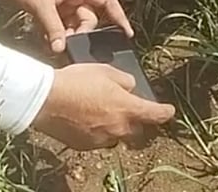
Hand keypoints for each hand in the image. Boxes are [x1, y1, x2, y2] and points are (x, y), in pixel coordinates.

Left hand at [0, 0, 132, 52]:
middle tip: (67, 44)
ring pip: (75, 26)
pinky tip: (47, 42)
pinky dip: (57, 36)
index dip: (119, 16)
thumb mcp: (39, 3)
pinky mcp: (51, 11)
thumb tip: (62, 49)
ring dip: (68, 37)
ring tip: (54, 45)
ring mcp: (63, 4)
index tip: (127, 35)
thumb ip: (53, 27)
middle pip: (89, 19)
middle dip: (82, 33)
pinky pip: (61, 28)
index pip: (107, 0)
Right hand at [33, 63, 175, 149]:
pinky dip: (98, 131)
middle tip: (129, 109)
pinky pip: (99, 140)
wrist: (47, 100)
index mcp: (128, 109)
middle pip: (137, 130)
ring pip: (117, 136)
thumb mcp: (105, 71)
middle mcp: (119, 128)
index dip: (165, 112)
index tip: (169, 111)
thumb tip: (131, 87)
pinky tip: (86, 118)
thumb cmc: (77, 81)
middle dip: (137, 121)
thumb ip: (125, 80)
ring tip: (102, 111)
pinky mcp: (86, 146)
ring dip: (116, 126)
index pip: (155, 114)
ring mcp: (102, 140)